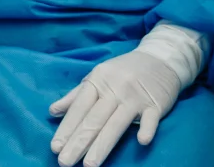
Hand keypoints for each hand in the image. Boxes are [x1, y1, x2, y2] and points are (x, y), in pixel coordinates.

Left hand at [50, 52, 181, 166]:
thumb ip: (77, 95)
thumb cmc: (125, 70)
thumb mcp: (99, 75)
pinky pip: (151, 118)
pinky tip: (142, 140)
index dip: (67, 127)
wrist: (161, 57)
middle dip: (79, 141)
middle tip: (65, 162)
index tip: (55, 147)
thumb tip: (53, 111)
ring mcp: (136, 96)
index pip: (80, 106)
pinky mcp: (156, 103)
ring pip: (117, 122)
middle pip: (95, 118)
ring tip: (89, 164)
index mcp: (100, 79)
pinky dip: (147, 128)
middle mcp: (116, 87)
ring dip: (103, 144)